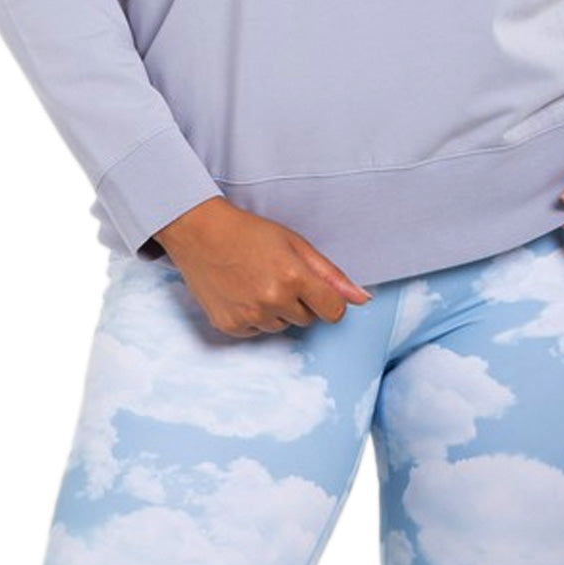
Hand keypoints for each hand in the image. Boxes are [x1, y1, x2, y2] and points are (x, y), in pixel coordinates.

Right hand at [152, 195, 372, 337]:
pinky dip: (253, 317)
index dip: (327, 300)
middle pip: (307, 319)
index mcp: (294, 277)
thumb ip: (331, 275)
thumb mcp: (295, 244)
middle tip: (277, 274)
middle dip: (299, 301)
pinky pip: (256, 332)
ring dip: (276, 310)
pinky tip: (241, 292)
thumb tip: (363, 299)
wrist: (200, 233)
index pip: (333, 312)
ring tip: (256, 280)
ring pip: (281, 327)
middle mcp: (272, 300)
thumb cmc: (250, 233)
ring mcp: (249, 316)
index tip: (315, 289)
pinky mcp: (229, 326)